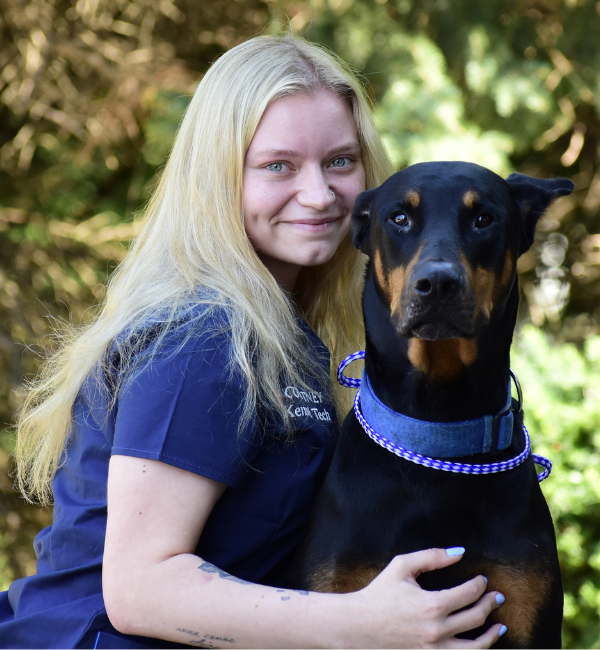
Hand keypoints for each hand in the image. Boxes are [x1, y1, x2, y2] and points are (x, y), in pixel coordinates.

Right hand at [343, 548, 505, 648]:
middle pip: (476, 617)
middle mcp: (437, 630)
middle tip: (496, 596)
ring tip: (499, 625)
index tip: (482, 579)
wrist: (359, 625)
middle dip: (490, 604)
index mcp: (432, 604)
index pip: (468, 594)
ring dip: (491, 635)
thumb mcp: (402, 566)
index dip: (479, 585)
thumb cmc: (380, 592)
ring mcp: (434, 649)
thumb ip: (432, 556)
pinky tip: (481, 644)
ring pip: (476, 647)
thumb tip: (459, 552)